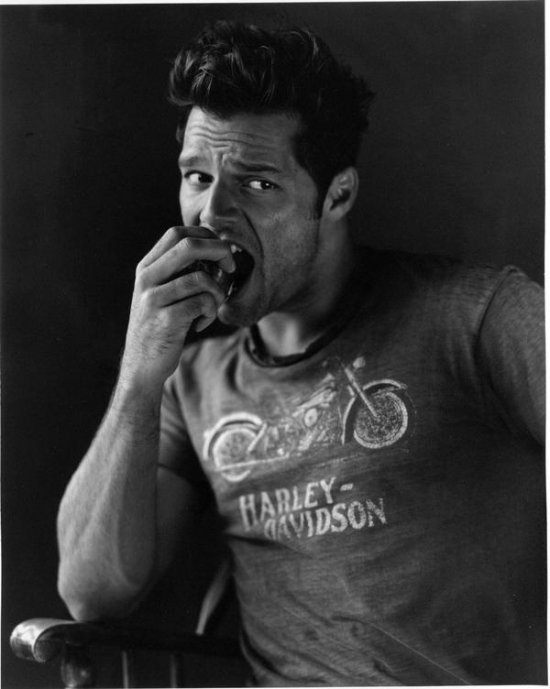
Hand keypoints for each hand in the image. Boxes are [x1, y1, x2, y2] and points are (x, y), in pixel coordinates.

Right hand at [118, 226, 234, 394]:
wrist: (141, 366)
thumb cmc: (161, 326)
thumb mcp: (161, 293)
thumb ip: (179, 271)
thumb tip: (219, 250)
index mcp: (146, 267)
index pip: (178, 233)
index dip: (206, 236)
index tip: (221, 253)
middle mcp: (146, 278)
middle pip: (190, 246)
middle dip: (220, 252)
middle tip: (230, 268)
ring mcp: (153, 299)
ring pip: (202, 279)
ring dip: (218, 293)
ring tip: (211, 307)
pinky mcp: (165, 321)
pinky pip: (203, 304)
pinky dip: (211, 313)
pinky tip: (202, 323)